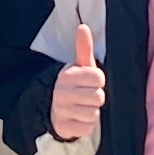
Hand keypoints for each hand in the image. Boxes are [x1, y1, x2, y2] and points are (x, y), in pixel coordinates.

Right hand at [49, 24, 105, 144]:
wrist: (55, 109)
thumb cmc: (75, 85)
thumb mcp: (79, 67)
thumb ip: (83, 48)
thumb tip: (83, 27)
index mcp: (67, 75)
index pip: (99, 78)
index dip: (99, 81)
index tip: (91, 82)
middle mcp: (62, 92)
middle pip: (98, 97)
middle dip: (96, 98)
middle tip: (87, 96)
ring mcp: (62, 110)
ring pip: (94, 113)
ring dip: (92, 112)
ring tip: (83, 107)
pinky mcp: (64, 127)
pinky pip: (88, 127)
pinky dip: (87, 125)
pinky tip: (79, 119)